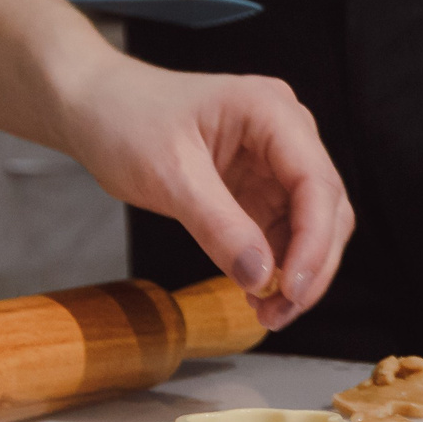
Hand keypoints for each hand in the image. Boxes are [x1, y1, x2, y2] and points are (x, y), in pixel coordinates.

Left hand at [55, 55, 354, 329]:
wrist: (96, 108)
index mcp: (271, 111)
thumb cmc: (126, 121)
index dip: (314, 241)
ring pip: (312, 225)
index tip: (293, 290)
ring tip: (268, 312)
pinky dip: (276, 265)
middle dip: (311, 264)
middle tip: (281, 312)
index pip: (316, 181)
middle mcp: (286, 132)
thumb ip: (217, 225)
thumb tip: (261, 277)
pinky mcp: (259, 186)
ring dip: (298, 272)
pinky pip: (283, 231)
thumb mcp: (168, 175)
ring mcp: (275, 161)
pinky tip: (256, 292)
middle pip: (326, 206)